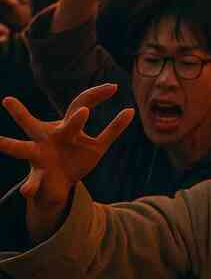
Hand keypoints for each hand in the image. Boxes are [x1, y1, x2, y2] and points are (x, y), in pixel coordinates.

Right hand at [0, 85, 134, 241]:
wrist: (61, 187)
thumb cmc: (77, 159)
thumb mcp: (98, 146)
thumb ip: (114, 129)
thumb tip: (131, 110)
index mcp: (65, 128)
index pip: (78, 105)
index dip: (96, 95)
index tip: (115, 87)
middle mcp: (47, 139)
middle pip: (34, 123)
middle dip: (25, 113)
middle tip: (8, 101)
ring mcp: (39, 157)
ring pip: (20, 149)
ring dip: (7, 145)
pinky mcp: (39, 177)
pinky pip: (33, 183)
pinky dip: (30, 188)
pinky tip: (27, 192)